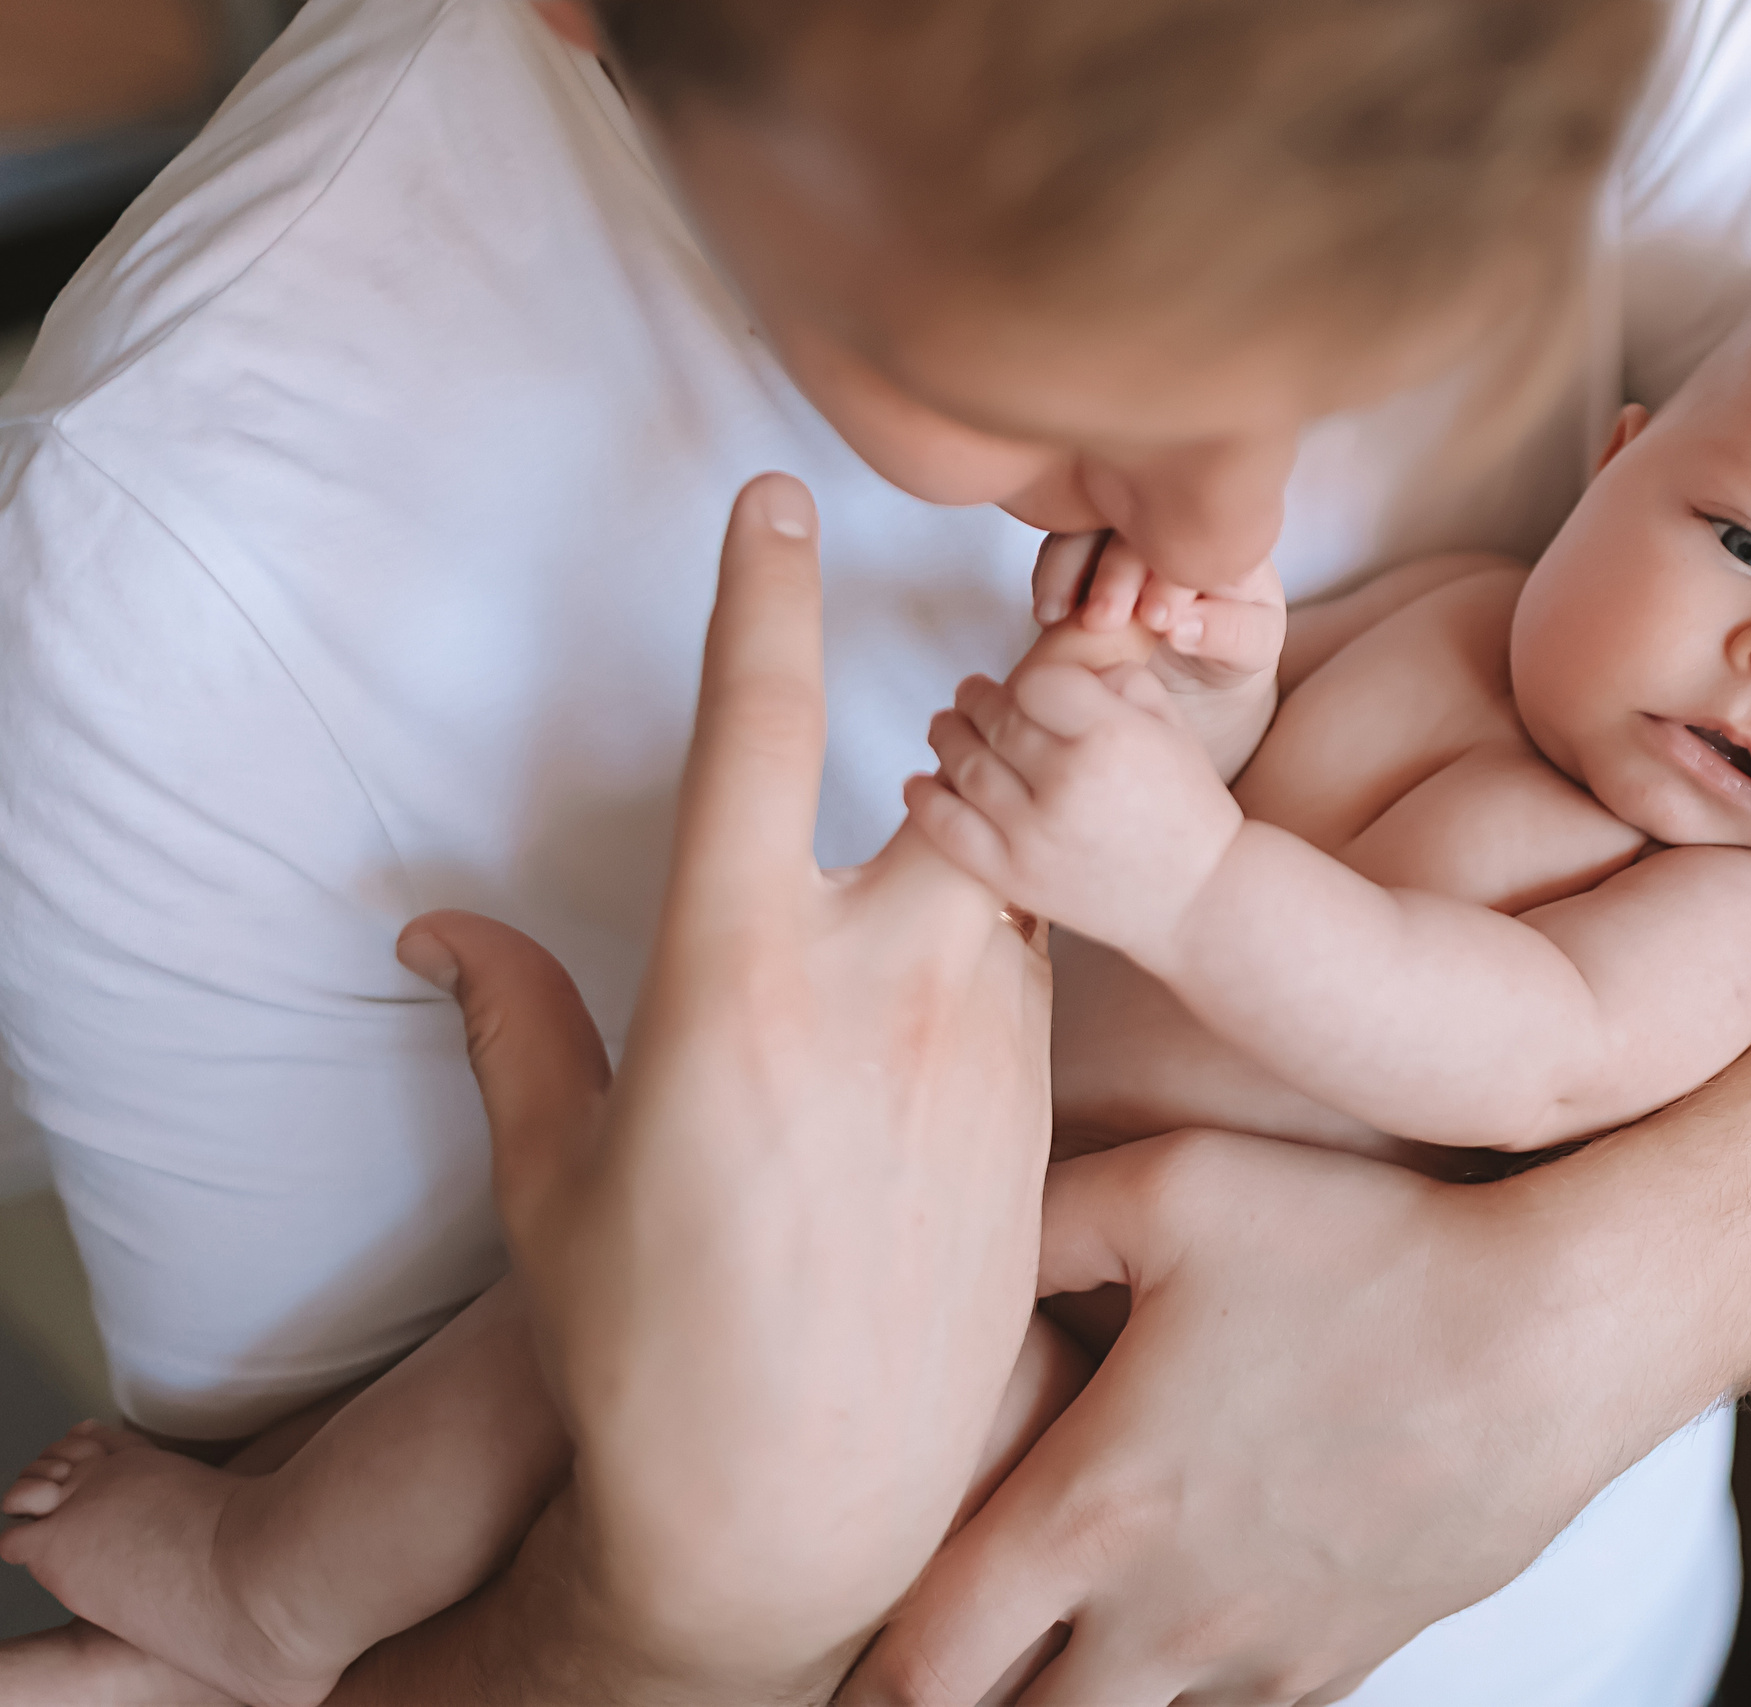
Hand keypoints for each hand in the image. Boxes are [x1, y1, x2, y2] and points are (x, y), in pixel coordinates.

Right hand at [394, 474, 1052, 1697]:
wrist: (808, 1504)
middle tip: (952, 733)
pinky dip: (995, 958)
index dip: (761, 592)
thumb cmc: (653, 1345)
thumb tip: (438, 930)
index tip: (776, 500)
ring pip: (1004, 882)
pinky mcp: (1044, 1107)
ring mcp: (985, 1046)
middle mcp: (882, 986)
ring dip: (971, 863)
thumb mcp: (551, 1178)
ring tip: (930, 921)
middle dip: (958, 735)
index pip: (755, 728)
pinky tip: (944, 1029)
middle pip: (953, 779)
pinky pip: (1033, 976)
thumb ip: (511, 1024)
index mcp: (736, 978)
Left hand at [842, 1131, 1670, 1706]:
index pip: (919, 1666)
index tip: (828, 1662)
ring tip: (1043, 1660)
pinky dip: (1180, 1695)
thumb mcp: (1177, 1187)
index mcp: (1090, 1513)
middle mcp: (1160, 1618)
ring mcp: (1258, 1656)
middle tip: (929, 1673)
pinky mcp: (1343, 1661)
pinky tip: (1166, 1639)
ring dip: (1074, 1704)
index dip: (857, 1682)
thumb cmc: (1367, 1247)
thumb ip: (1039, 1217)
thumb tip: (953, 1232)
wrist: (1560, 1334)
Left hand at [907, 665, 1244, 966]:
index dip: (1027, 681)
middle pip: (993, 720)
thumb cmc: (1189, 809)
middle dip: (975, 700)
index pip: (1036, 683)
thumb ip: (1120, 681)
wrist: (1200, 899)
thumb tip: (1062, 669)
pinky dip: (924, 799)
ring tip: (945, 726)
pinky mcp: (1015, 875)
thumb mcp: (1175, 728)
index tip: (1027, 688)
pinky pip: (949, 829)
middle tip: (970, 695)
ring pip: (963, 765)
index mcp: (1111, 736)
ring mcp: (1034, 832)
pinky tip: (917, 782)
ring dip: (946, 736)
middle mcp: (1067, 780)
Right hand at [1032, 530, 1284, 777]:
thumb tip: (1184, 627)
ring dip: (1067, 569)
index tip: (1157, 621)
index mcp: (1223, 533)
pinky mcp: (1088, 546)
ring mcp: (1124, 528)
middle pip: (1134, 524)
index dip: (1170, 577)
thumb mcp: (1252, 650)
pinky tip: (1048, 613)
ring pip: (1087, 527)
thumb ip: (1231, 635)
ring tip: (1057, 617)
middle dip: (1113, 573)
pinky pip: (1059, 545)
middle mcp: (1171, 518)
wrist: (1197, 663)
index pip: (1195, 536)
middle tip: (1102, 620)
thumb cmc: (1232, 649)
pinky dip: (1049, 575)